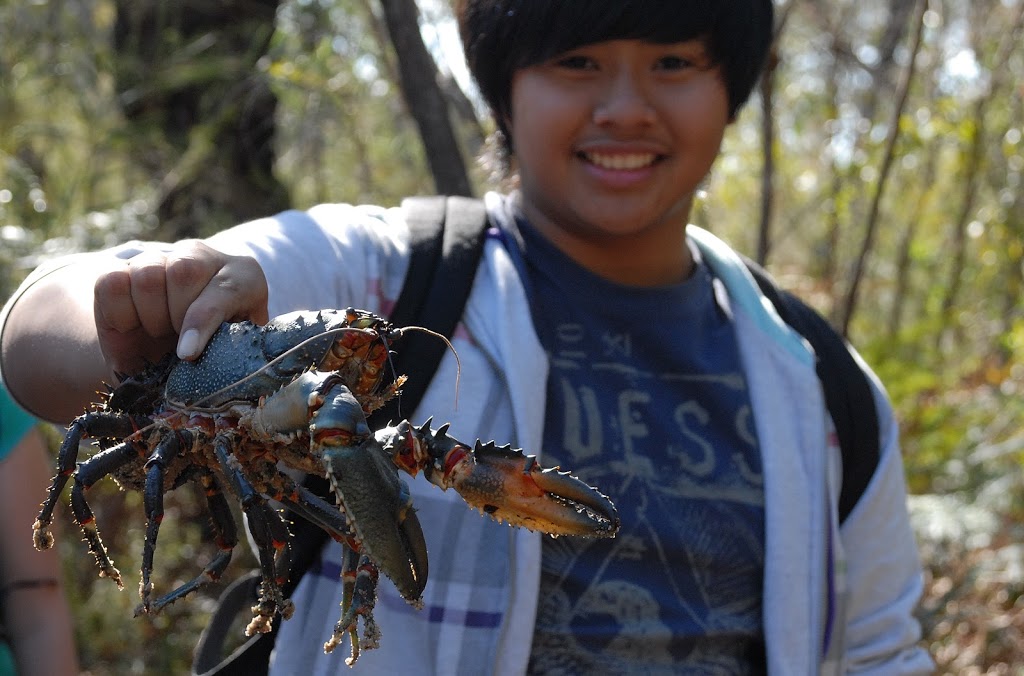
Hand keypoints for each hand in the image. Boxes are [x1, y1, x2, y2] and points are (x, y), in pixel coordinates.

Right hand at [93, 240, 268, 374]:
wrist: (169, 356)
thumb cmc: (209, 356)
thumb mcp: (231, 355)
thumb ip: (233, 352)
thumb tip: (214, 360)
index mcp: (242, 275)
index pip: (225, 289)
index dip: (202, 322)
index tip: (187, 353)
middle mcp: (201, 257)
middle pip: (182, 272)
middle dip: (177, 317)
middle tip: (179, 342)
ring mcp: (159, 259)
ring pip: (147, 275)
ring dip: (151, 316)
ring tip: (160, 332)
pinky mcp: (120, 269)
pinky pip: (112, 281)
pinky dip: (120, 313)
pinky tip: (134, 326)